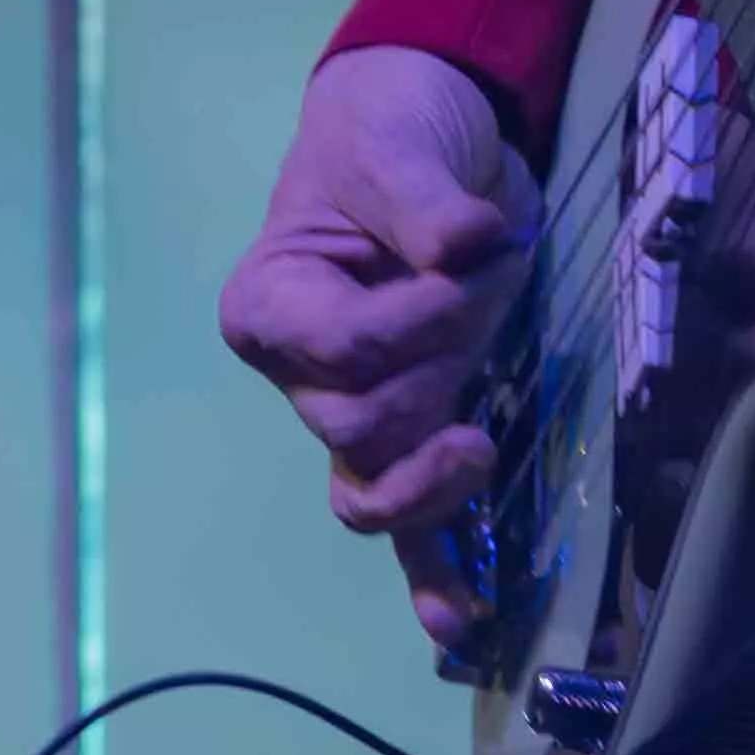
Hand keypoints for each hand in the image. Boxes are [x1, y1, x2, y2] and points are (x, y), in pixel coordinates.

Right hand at [217, 46, 540, 651]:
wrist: (427, 131)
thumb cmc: (390, 133)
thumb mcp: (399, 146)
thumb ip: (426, 203)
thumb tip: (470, 243)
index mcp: (270, 306)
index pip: (343, 351)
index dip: (417, 318)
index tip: (472, 248)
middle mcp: (299, 375)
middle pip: (361, 425)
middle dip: (437, 368)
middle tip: (484, 293)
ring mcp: (352, 415)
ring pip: (373, 490)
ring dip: (429, 484)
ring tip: (474, 450)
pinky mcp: (411, 435)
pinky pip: (410, 526)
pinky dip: (433, 576)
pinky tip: (459, 623)